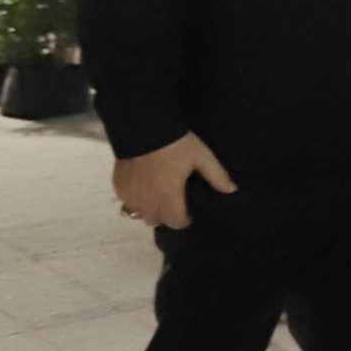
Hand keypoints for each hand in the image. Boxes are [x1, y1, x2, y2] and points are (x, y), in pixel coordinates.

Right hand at [112, 132, 236, 229]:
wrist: (144, 128)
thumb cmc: (177, 144)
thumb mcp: (202, 157)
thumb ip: (217, 176)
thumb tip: (232, 190)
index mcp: (168, 196)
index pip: (175, 222)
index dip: (184, 220)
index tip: (188, 213)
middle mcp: (147, 200)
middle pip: (156, 221)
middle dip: (166, 216)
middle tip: (173, 203)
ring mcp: (130, 194)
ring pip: (138, 214)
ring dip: (149, 209)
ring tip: (157, 197)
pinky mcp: (118, 185)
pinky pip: (126, 201)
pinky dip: (134, 199)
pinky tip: (142, 187)